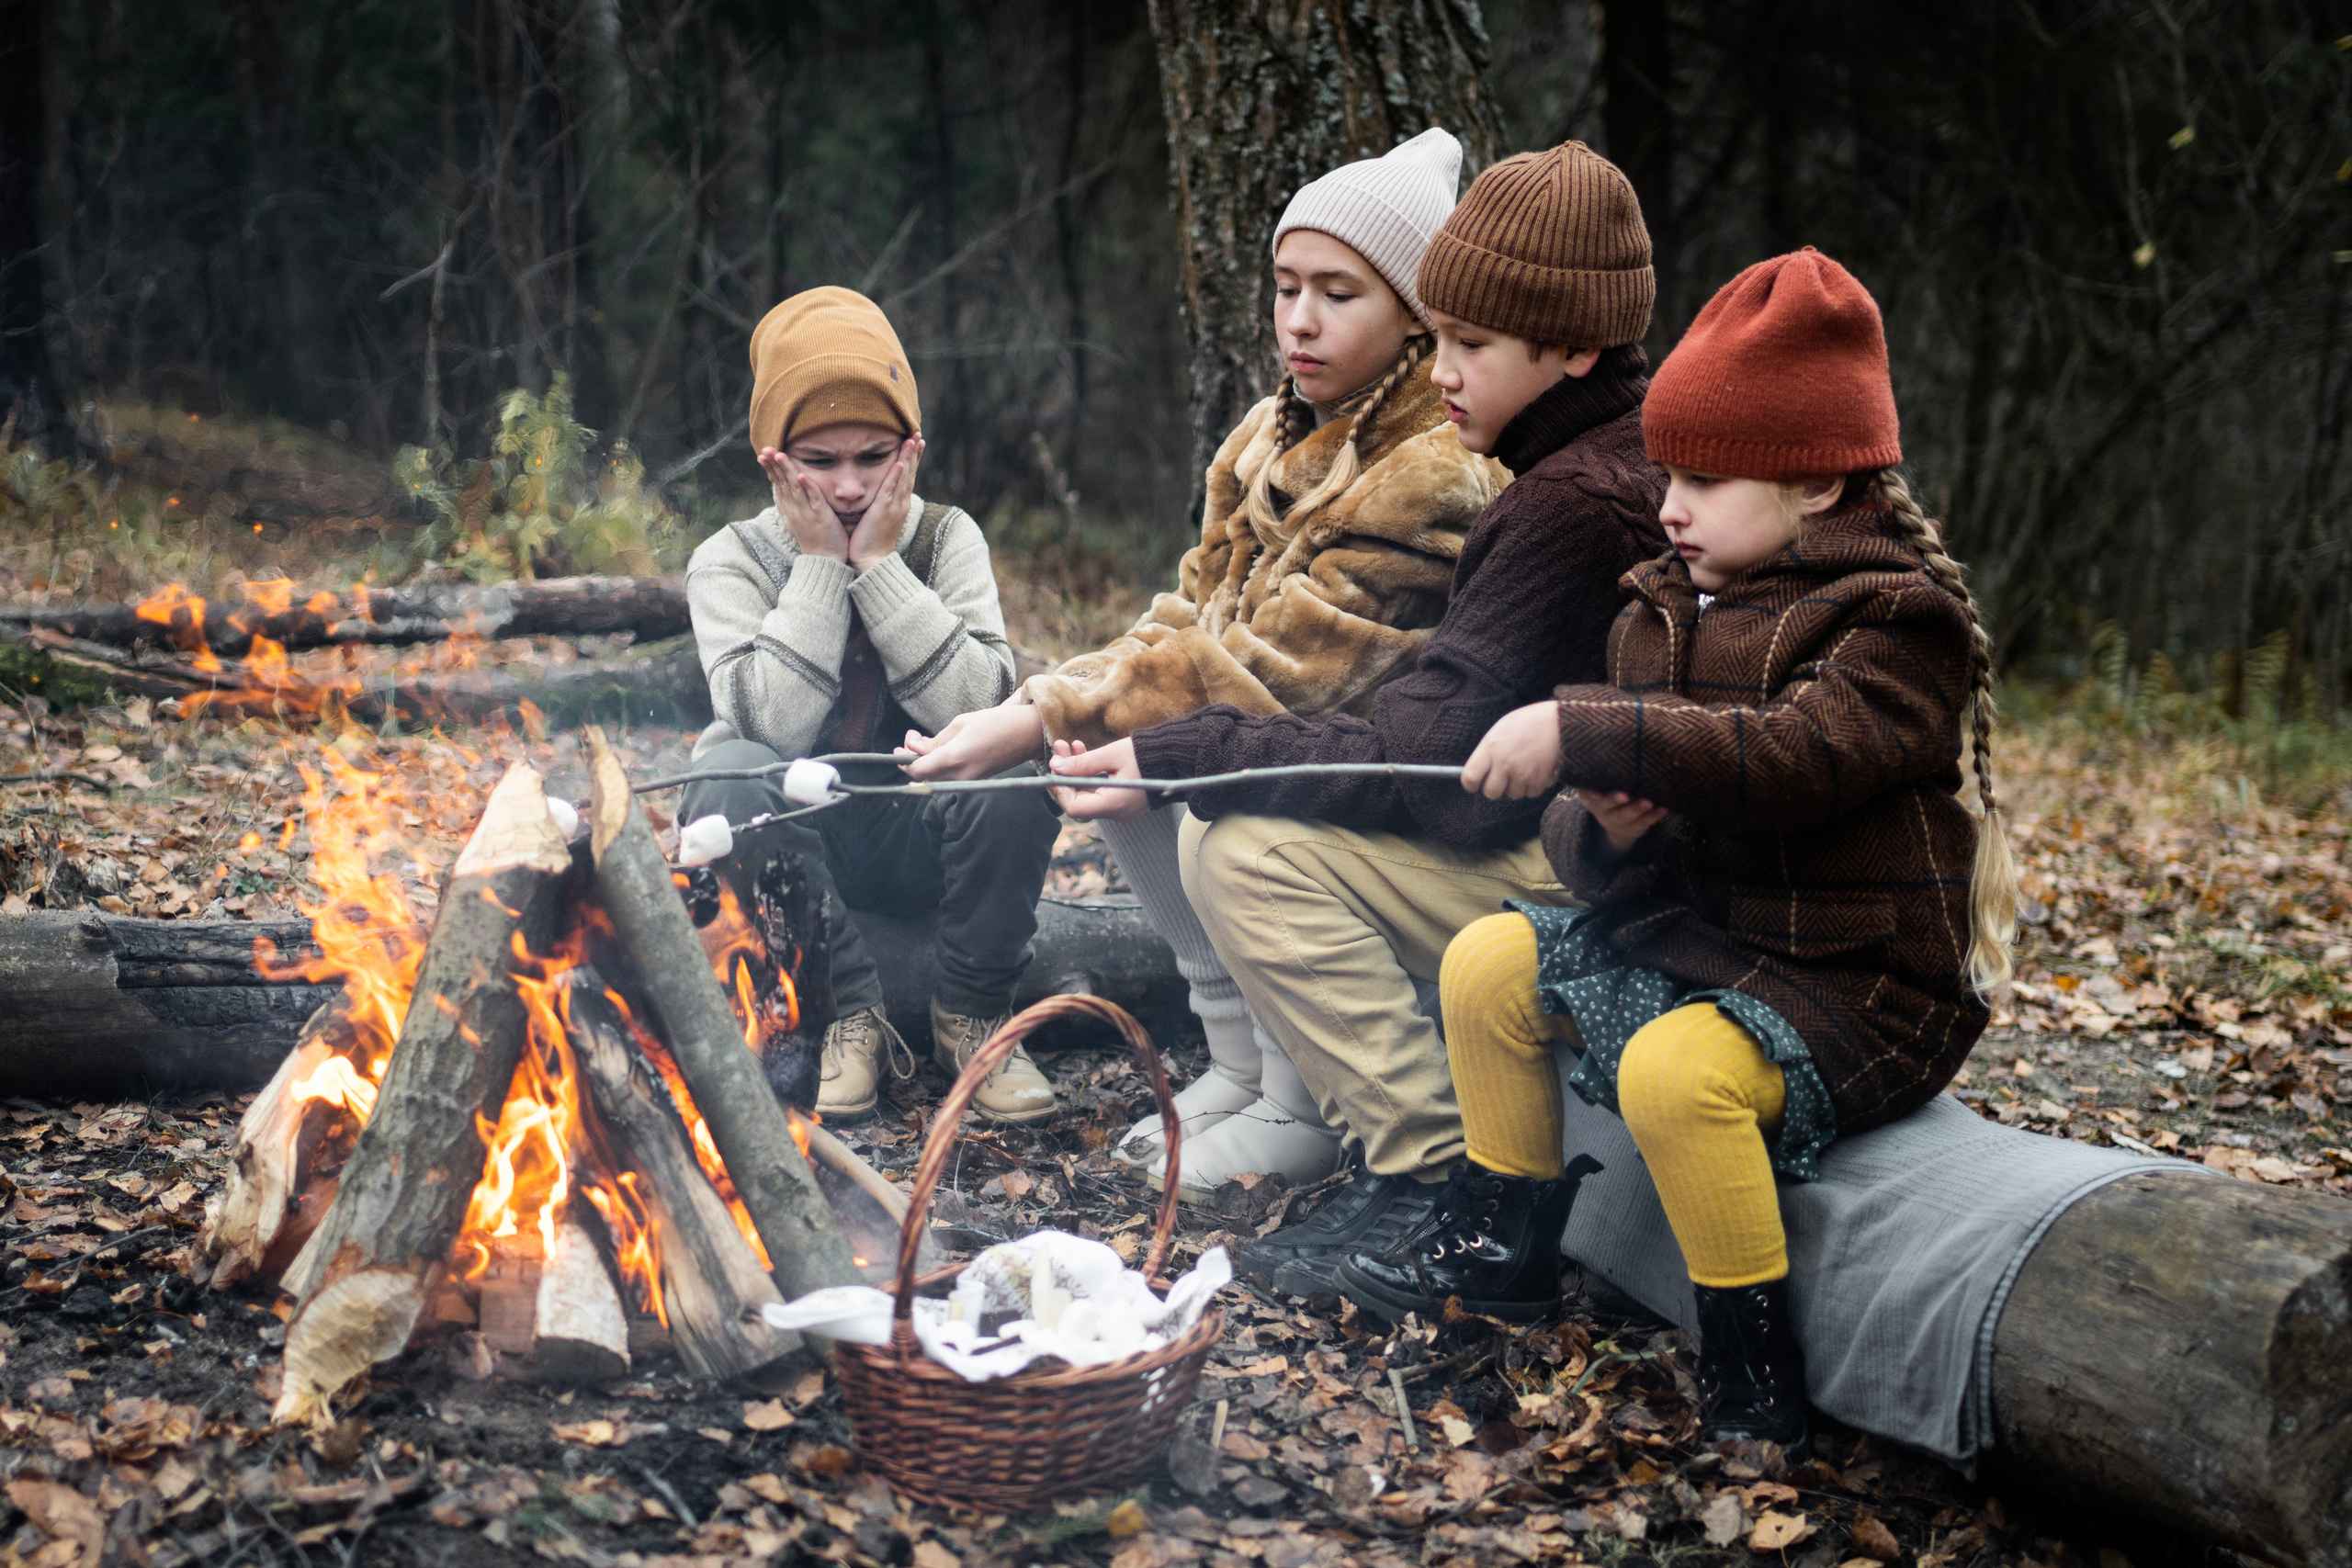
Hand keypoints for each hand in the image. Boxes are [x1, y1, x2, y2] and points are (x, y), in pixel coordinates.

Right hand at [757, 446, 848, 561]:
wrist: (824, 560)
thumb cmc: (813, 538)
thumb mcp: (795, 519)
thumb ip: (789, 502)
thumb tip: (779, 488)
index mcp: (788, 509)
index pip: (777, 484)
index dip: (770, 469)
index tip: (762, 454)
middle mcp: (794, 510)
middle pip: (782, 483)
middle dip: (774, 465)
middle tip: (766, 449)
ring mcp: (806, 513)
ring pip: (795, 488)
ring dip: (787, 471)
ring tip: (781, 455)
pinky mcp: (821, 517)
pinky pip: (814, 499)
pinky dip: (808, 487)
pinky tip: (802, 475)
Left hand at [848, 435, 923, 571]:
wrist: (873, 561)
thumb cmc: (872, 541)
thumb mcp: (880, 518)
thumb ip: (881, 504)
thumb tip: (880, 494)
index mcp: (900, 503)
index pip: (908, 476)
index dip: (912, 459)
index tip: (915, 443)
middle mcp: (901, 502)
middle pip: (910, 473)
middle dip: (914, 453)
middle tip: (918, 434)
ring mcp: (894, 506)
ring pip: (904, 477)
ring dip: (909, 458)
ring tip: (913, 440)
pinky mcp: (883, 511)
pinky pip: (891, 489)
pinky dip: (896, 476)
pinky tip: (900, 463)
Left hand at [900, 704, 1046, 780]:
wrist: (1027, 734)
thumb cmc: (995, 722)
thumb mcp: (960, 724)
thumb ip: (934, 740)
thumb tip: (911, 746)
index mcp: (954, 758)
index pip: (916, 770)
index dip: (903, 760)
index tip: (899, 747)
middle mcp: (959, 775)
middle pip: (923, 776)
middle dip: (913, 759)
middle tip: (914, 737)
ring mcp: (968, 781)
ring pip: (934, 778)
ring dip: (926, 763)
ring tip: (928, 741)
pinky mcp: (974, 781)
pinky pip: (948, 777)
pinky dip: (939, 766)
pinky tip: (943, 749)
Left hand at [1047, 738, 1149, 821]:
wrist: (1177, 756)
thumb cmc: (1147, 754)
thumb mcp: (1111, 754)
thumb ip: (1082, 763)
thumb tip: (1055, 767)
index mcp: (1114, 804)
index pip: (1074, 807)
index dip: (1060, 788)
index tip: (1055, 766)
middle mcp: (1117, 813)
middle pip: (1079, 800)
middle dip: (1066, 775)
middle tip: (1060, 749)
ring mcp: (1120, 809)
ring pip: (1087, 794)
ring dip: (1076, 771)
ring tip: (1070, 745)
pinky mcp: (1123, 801)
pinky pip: (1099, 792)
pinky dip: (1089, 775)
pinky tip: (1084, 753)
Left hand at [1459, 700, 1563, 799]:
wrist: (1561, 723)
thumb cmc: (1529, 723)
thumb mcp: (1502, 729)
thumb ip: (1489, 751)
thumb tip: (1479, 770)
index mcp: (1491, 748)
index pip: (1470, 777)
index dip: (1470, 784)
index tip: (1474, 784)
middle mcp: (1504, 764)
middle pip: (1491, 792)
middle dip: (1495, 788)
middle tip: (1501, 779)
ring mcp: (1522, 774)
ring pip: (1513, 794)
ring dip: (1516, 786)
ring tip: (1524, 767)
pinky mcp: (1539, 781)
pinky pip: (1531, 793)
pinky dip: (1533, 785)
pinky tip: (1537, 769)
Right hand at [1573, 788, 1666, 855]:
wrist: (1616, 828)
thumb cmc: (1606, 800)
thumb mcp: (1595, 793)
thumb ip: (1594, 781)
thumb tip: (1591, 759)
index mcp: (1592, 802)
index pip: (1589, 798)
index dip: (1592, 796)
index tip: (1596, 793)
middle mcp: (1604, 814)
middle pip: (1608, 808)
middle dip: (1615, 802)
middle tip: (1625, 796)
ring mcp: (1620, 824)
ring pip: (1627, 818)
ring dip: (1638, 810)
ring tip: (1649, 803)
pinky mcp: (1636, 829)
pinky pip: (1646, 823)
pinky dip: (1655, 816)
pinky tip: (1664, 808)